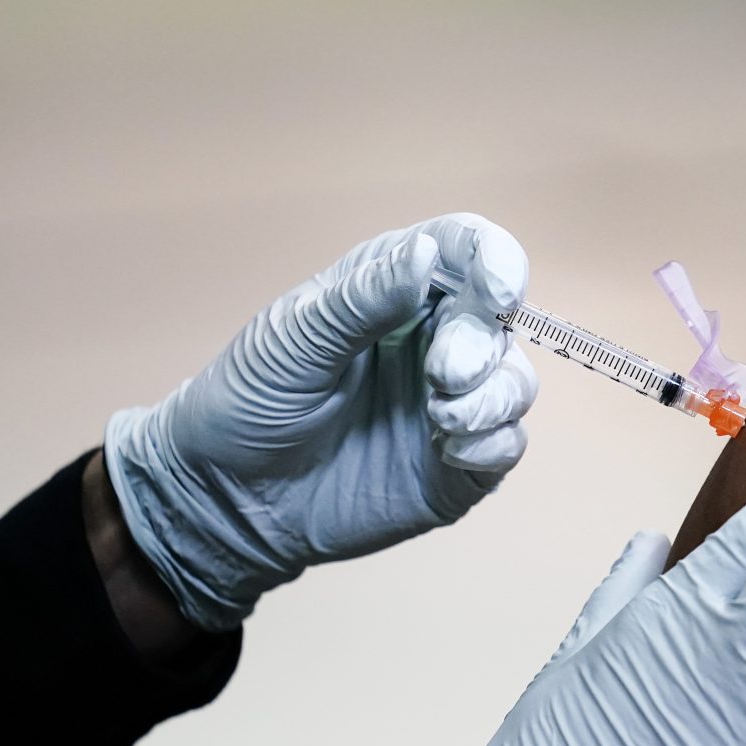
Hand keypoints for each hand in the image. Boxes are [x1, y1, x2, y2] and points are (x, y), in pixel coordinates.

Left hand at [103, 214, 537, 629]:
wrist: (230, 496)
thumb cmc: (253, 400)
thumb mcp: (295, 339)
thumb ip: (364, 298)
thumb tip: (426, 254)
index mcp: (395, 287)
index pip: (466, 249)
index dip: (495, 260)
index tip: (499, 291)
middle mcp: (435, 337)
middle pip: (499, 320)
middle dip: (482, 346)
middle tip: (444, 375)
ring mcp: (451, 400)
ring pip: (515, 381)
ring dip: (495, 396)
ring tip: (443, 419)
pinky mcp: (459, 463)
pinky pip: (507, 444)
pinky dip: (493, 443)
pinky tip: (451, 450)